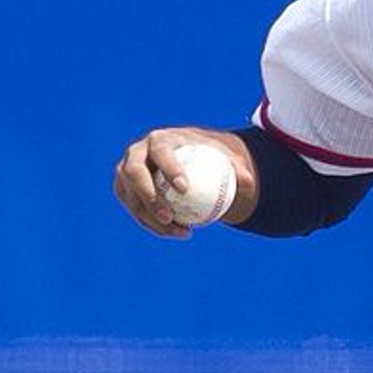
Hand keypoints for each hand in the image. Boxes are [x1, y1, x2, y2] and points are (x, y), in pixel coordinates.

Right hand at [113, 127, 254, 238]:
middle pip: (133, 172)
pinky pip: (133, 208)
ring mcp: (126, 171)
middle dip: (147, 196)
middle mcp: (137, 153)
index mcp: (160, 139)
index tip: (184, 189)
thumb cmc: (207, 158)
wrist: (186, 159)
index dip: (168, 168)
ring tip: (177, 231)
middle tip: (168, 217)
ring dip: (148, 217)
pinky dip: (150, 223)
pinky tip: (174, 233)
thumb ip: (237, 168)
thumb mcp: (224, 159)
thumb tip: (248, 181)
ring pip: (129, 195)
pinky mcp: (125, 189)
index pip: (160, 151)